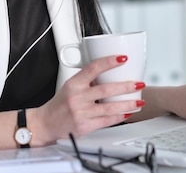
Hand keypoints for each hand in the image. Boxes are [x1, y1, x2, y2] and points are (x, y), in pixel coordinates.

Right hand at [29, 55, 144, 144]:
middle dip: (126, 86)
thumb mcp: (70, 86)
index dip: (109, 62)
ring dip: (127, 104)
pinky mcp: (84, 126)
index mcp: (74, 83)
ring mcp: (81, 113)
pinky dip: (119, 117)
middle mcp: (77, 97)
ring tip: (139, 101)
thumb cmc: (60, 104)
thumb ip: (87, 80)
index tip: (123, 58)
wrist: (46, 124)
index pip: (93, 68)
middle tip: (139, 83)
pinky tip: (128, 113)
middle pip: (106, 89)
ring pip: (109, 107)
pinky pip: (106, 121)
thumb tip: (110, 72)